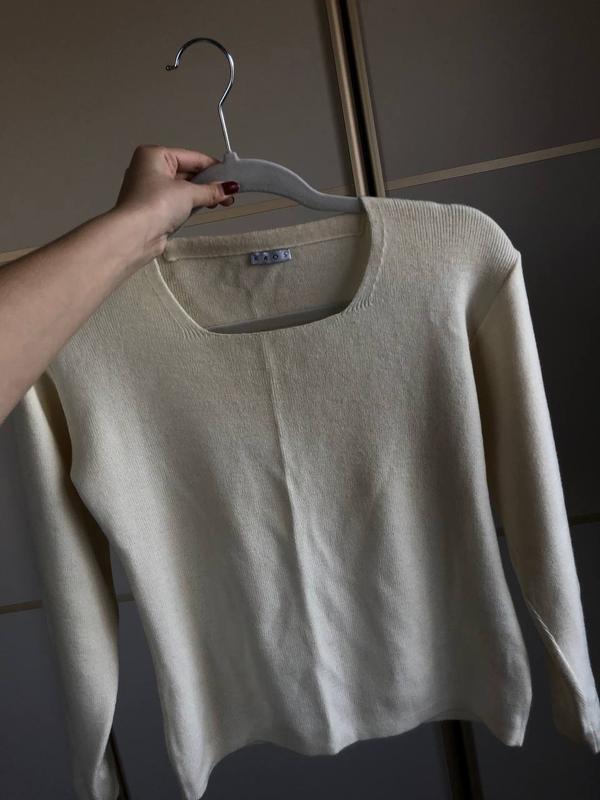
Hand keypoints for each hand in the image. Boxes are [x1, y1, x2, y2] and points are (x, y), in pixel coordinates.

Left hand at [114, 144, 238, 247]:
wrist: (134, 235)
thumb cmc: (157, 204)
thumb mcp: (188, 193)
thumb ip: (210, 190)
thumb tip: (231, 188)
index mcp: (154, 154)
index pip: (192, 158)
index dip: (214, 168)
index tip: (233, 177)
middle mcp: (150, 168)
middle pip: (188, 172)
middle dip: (210, 184)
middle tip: (231, 195)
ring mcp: (150, 189)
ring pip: (183, 188)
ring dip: (202, 195)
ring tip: (224, 203)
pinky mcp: (153, 208)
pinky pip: (177, 201)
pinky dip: (191, 204)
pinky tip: (206, 208)